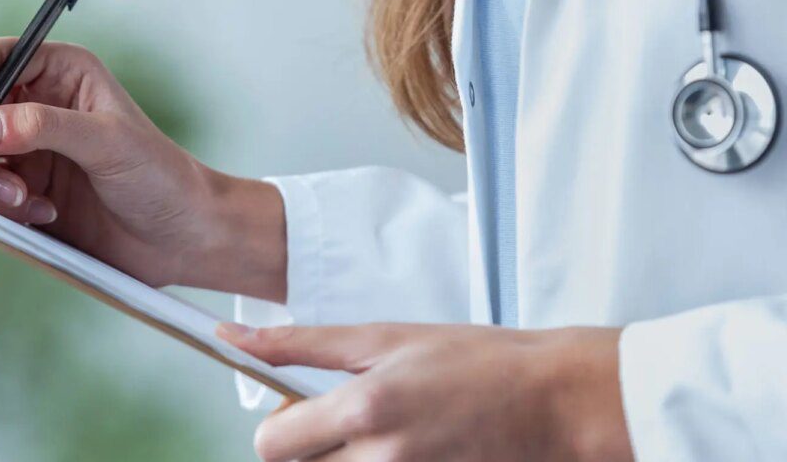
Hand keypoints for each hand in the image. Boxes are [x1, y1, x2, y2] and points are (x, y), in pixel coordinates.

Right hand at [0, 38, 285, 299]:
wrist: (181, 238)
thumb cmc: (161, 178)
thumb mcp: (106, 143)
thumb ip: (42, 127)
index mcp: (61, 72)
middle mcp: (37, 104)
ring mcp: (27, 149)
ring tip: (24, 200)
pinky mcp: (23, 189)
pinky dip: (2, 206)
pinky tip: (42, 213)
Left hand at [217, 323, 633, 461]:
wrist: (554, 400)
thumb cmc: (476, 361)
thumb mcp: (383, 338)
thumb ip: (300, 344)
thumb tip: (232, 339)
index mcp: (365, 410)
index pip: (270, 445)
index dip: (279, 427)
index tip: (304, 412)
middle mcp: (381, 461)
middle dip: (310, 450)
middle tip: (348, 424)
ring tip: (384, 436)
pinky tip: (411, 449)